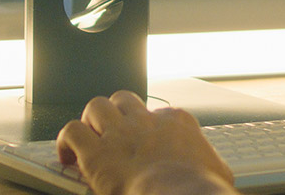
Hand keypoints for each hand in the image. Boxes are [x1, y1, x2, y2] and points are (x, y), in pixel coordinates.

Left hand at [55, 91, 235, 194]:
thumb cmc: (198, 188)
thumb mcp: (218, 171)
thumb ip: (211, 163)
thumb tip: (217, 172)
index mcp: (176, 122)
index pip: (158, 112)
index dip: (147, 127)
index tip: (143, 143)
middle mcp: (146, 120)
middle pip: (123, 99)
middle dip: (114, 112)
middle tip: (111, 132)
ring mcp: (119, 133)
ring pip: (95, 106)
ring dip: (89, 121)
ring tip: (89, 138)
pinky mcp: (95, 153)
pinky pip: (72, 132)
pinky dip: (66, 141)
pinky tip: (66, 155)